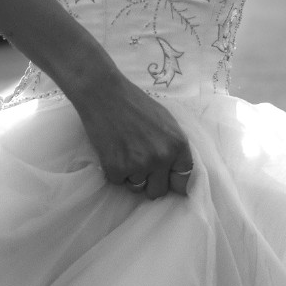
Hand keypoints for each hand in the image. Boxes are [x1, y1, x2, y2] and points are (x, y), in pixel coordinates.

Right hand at [73, 70, 195, 200]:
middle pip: (159, 191)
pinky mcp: (116, 168)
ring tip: (125, 152)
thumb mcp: (166, 121)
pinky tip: (112, 150)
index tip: (165, 180)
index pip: (182, 180)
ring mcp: (138, 165)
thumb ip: (173, 147)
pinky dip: (113, 170)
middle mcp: (162, 158)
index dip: (172, 181)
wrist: (103, 93)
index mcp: (178, 145)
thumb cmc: (135, 103)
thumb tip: (176, 172)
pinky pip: (117, 181)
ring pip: (137, 188)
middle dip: (150, 182)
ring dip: (131, 175)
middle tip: (140, 165)